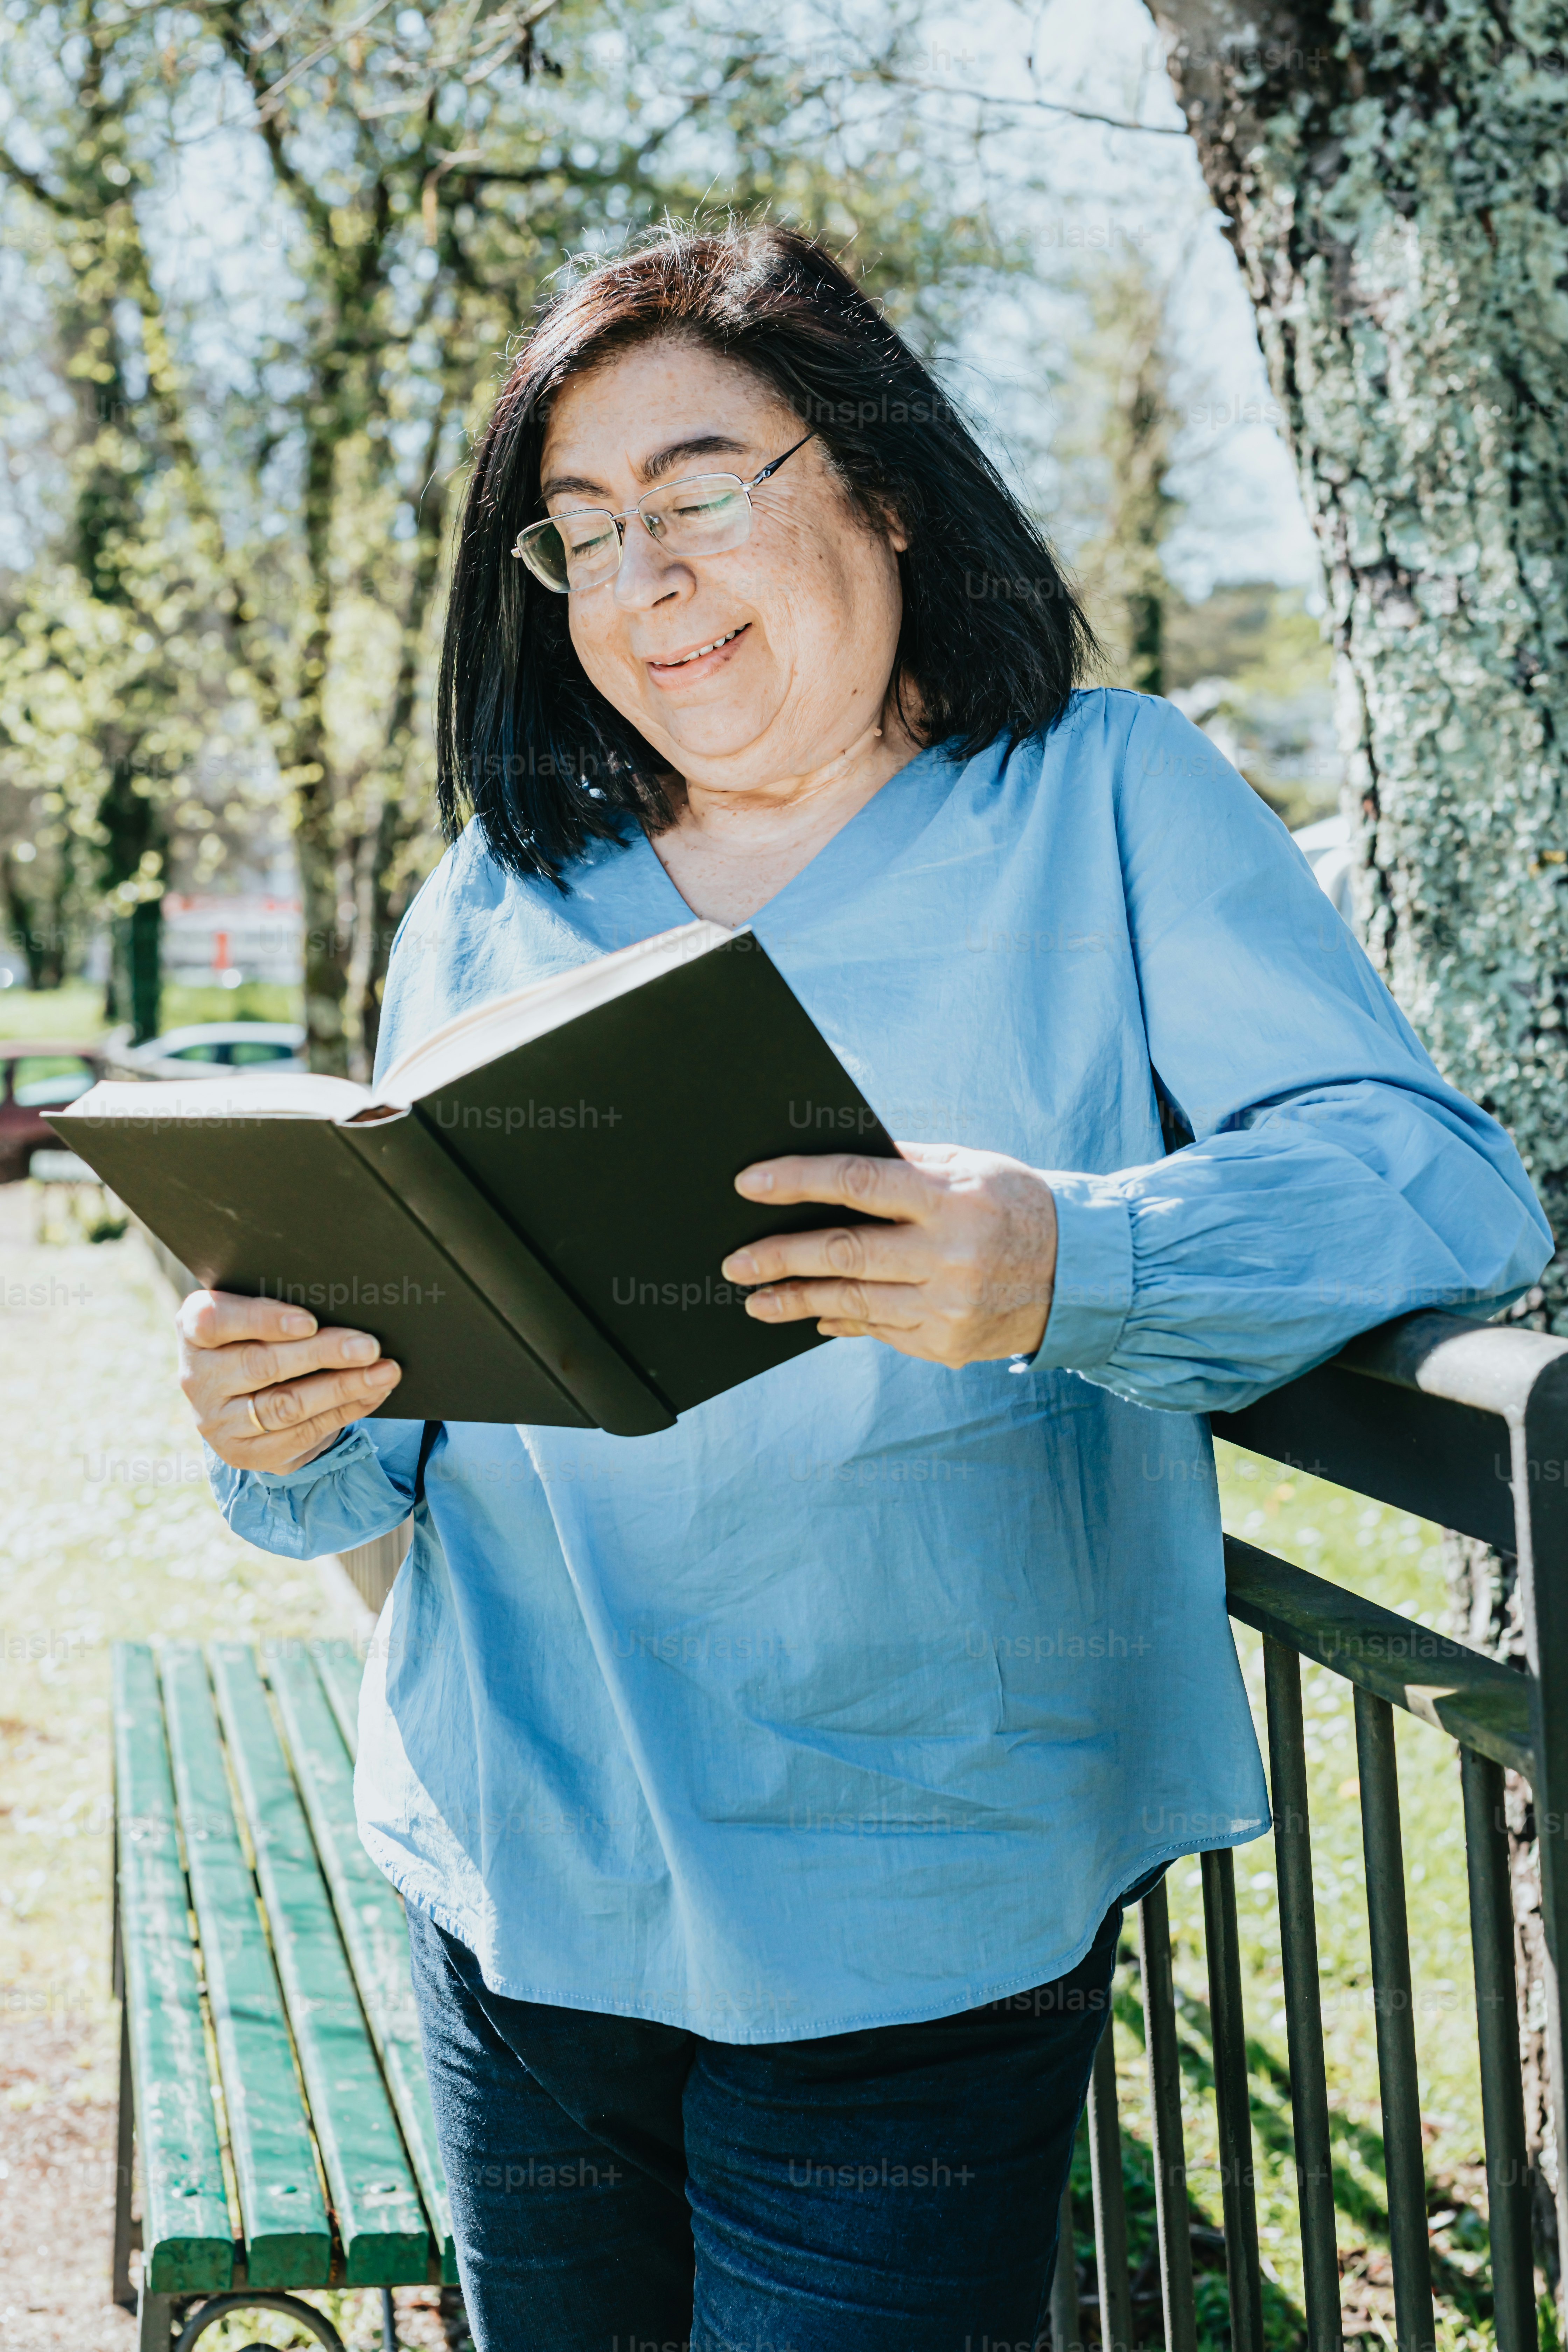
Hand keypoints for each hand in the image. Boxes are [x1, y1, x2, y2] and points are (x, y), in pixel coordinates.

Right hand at [176, 1290, 401, 1472]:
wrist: (244, 1397)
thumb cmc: (261, 1337)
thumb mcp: (261, 1315)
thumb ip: (286, 1308)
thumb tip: (348, 1303)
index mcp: (195, 1329)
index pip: (215, 1321)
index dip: (262, 1320)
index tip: (309, 1321)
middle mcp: (197, 1376)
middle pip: (261, 1364)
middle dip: (323, 1353)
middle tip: (369, 1346)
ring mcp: (215, 1420)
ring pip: (285, 1405)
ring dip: (343, 1388)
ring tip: (385, 1372)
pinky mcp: (241, 1453)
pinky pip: (300, 1434)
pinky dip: (343, 1412)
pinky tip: (372, 1395)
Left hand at [721, 1144, 1057, 1367]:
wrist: (1079, 1271)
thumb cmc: (1012, 1203)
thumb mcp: (967, 1166)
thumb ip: (903, 1163)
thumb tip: (828, 1159)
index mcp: (949, 1198)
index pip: (857, 1182)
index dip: (798, 1181)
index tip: (749, 1184)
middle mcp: (948, 1255)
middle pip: (843, 1253)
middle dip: (779, 1258)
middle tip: (733, 1262)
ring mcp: (948, 1306)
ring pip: (852, 1302)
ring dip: (795, 1301)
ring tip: (756, 1300)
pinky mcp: (947, 1344)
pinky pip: (880, 1331)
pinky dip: (843, 1321)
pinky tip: (815, 1315)